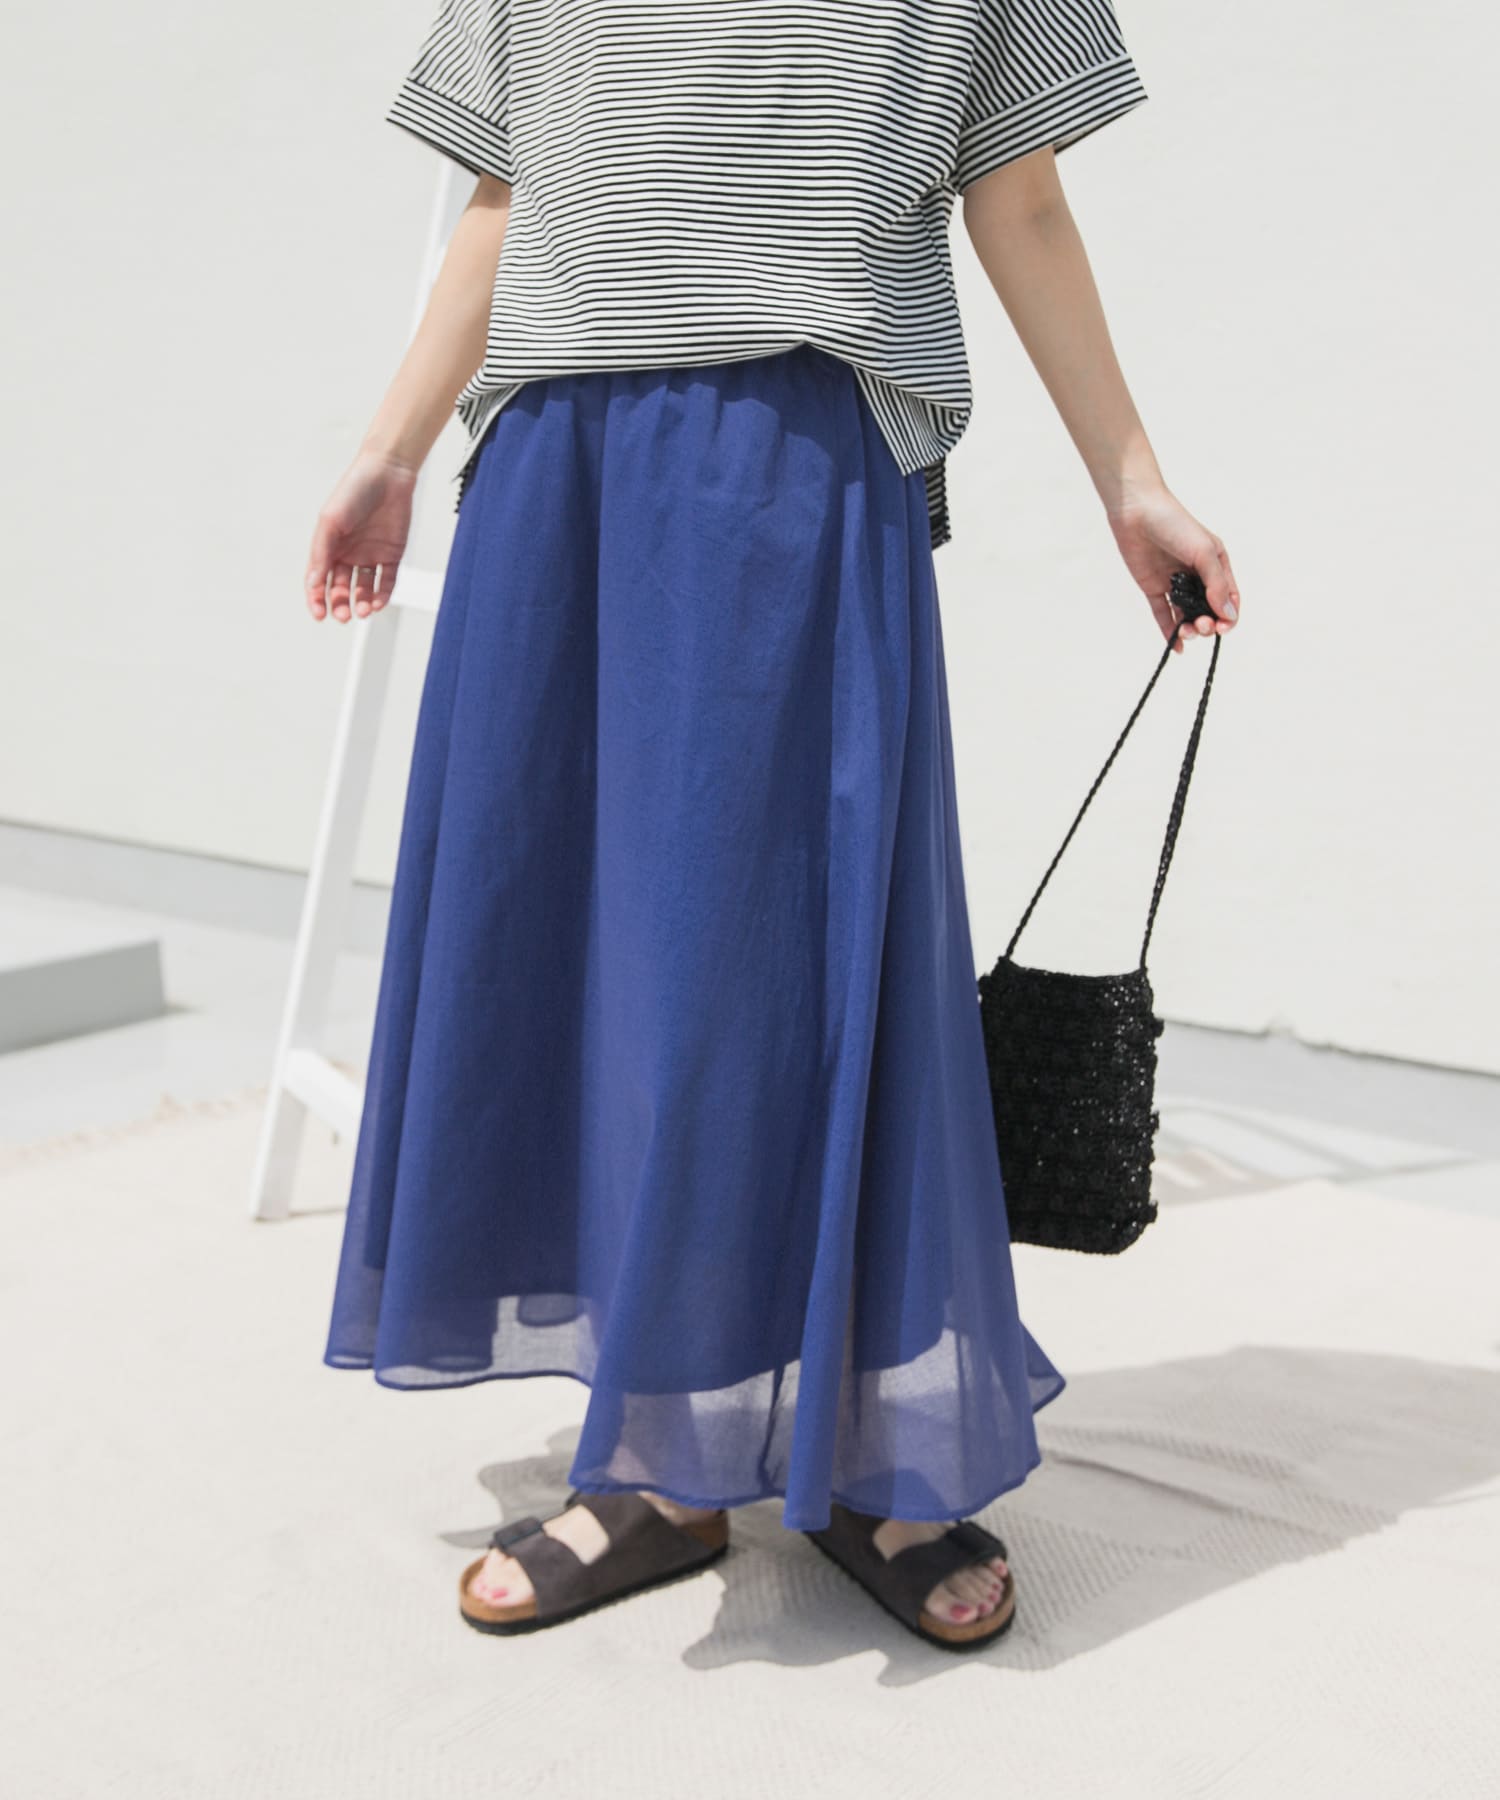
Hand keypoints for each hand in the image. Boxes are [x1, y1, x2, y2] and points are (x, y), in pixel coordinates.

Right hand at [305, 451, 418, 622]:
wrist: (388, 474)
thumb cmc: (353, 492)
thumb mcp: (331, 522)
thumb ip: (321, 553)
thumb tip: (314, 584)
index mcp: (328, 546)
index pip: (319, 580)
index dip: (317, 599)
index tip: (320, 614)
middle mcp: (348, 553)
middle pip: (341, 589)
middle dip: (341, 604)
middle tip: (344, 615)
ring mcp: (370, 555)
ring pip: (364, 589)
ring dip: (362, 603)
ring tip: (363, 610)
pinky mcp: (392, 555)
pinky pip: (386, 581)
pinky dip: (382, 595)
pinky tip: (378, 602)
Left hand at [1106, 486, 1240, 654]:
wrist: (1137, 511)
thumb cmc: (1175, 524)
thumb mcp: (1204, 552)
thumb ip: (1216, 585)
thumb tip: (1229, 615)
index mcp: (1216, 564)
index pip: (1229, 598)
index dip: (1229, 616)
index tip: (1222, 628)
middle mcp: (1197, 575)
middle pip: (1209, 610)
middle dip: (1208, 624)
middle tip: (1201, 625)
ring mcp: (1175, 583)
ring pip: (1187, 615)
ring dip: (1190, 629)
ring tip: (1186, 632)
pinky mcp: (1153, 587)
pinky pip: (1163, 614)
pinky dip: (1169, 631)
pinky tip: (1176, 647)